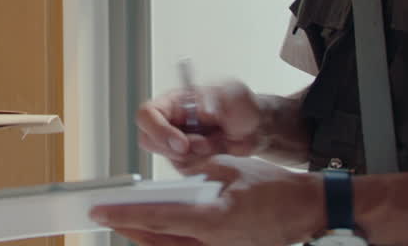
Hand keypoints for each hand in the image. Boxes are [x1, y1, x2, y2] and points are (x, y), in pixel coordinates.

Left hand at [90, 156, 322, 245]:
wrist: (308, 208)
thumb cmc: (273, 188)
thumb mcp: (228, 168)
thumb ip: (196, 175)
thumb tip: (172, 184)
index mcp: (212, 221)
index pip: (156, 219)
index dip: (124, 215)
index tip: (100, 211)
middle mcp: (214, 244)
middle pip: (159, 241)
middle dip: (130, 229)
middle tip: (106, 217)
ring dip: (149, 237)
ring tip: (129, 222)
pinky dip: (172, 240)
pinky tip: (162, 230)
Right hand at [138, 80, 263, 172]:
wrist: (255, 127)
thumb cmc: (240, 105)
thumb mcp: (232, 96)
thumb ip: (214, 100)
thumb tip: (198, 110)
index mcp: (172, 102)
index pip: (147, 114)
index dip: (158, 130)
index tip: (182, 143)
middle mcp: (170, 123)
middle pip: (148, 141)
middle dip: (175, 149)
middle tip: (203, 145)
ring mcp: (177, 143)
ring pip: (170, 159)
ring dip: (197, 156)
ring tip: (218, 142)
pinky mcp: (188, 160)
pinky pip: (186, 170)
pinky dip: (205, 165)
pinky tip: (218, 151)